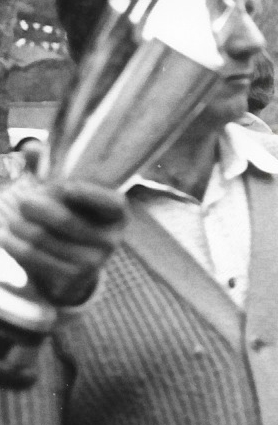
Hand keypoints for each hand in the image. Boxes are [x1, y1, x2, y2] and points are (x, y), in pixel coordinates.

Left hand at [0, 177, 127, 306]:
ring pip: (42, 238)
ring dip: (18, 225)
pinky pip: (35, 257)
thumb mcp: (68, 195)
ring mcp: (95, 260)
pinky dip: (14, 245)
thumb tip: (29, 148)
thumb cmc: (72, 216)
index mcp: (118, 214)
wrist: (75, 262)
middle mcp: (112, 238)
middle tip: (21, 200)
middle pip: (65, 220)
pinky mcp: (74, 276)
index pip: (112, 203)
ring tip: (7, 216)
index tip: (64, 187)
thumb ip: (50, 168)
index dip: (90, 195)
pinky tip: (5, 236)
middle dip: (35, 207)